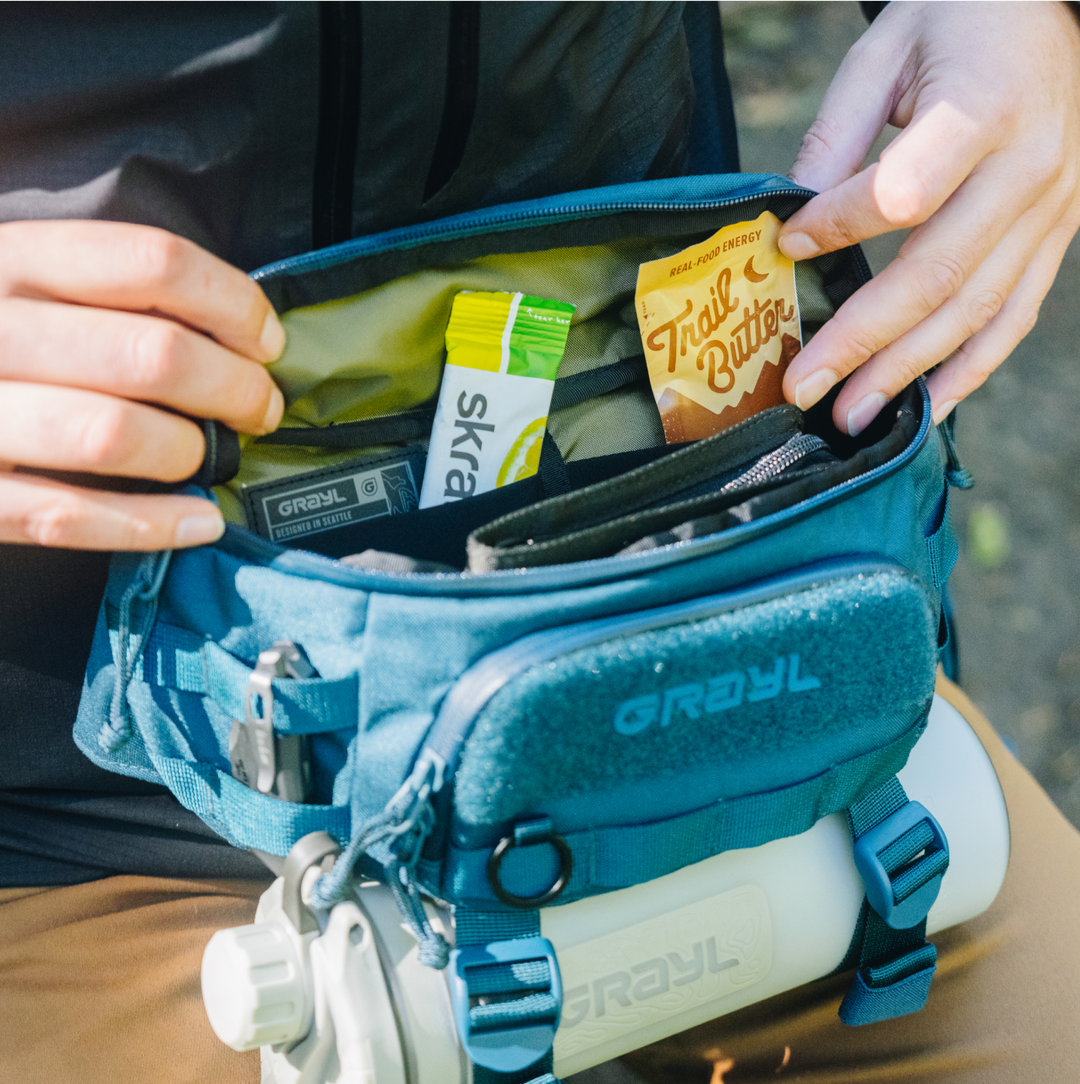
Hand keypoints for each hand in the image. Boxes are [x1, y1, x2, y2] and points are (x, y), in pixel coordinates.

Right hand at [0, 221, 284, 548]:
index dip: (233, 304)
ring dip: (189, 451)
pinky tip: (199, 520)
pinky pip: (70, 516)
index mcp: (11, 259)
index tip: (265, 342)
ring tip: (211, 456)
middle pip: (153, 355)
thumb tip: (240, 330)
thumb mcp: (29, 283)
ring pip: (113, 434)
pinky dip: (151, 524)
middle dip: (234, 389)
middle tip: (259, 409)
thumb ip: (112, 291)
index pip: (153, 262)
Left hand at [777, 0, 1079, 433]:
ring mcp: (1053, 211)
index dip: (838, 228)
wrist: (1049, 10)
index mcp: (983, 111)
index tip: (784, 248)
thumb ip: (836, 135)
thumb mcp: (885, 52)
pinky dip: (969, 370)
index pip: (900, 194)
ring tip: (849, 418)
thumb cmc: (958, 23)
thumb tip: (791, 220)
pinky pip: (1014, 317)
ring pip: (976, 312)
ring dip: (908, 374)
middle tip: (802, 391)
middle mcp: (1028, 170)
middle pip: (937, 276)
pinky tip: (925, 408)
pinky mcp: (1057, 237)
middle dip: (861, 343)